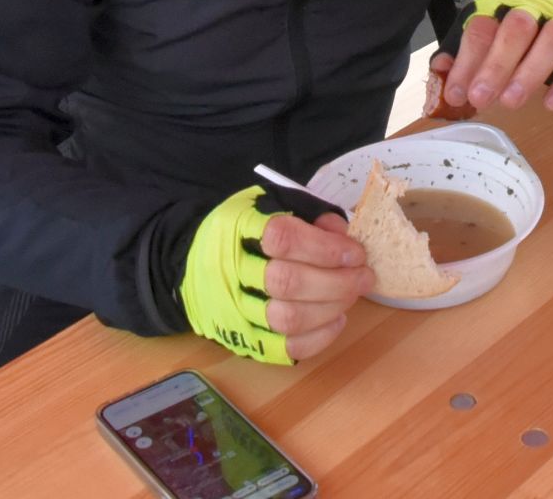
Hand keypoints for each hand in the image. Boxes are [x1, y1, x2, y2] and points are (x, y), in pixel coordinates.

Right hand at [179, 185, 374, 364]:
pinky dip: (319, 337)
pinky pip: (285, 348)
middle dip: (337, 281)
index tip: (354, 252)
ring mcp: (234, 309)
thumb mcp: (266, 205)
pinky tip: (336, 319)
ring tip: (352, 295)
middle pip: (288, 282)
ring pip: (288, 319)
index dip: (326, 247)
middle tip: (364, 276)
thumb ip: (306, 214)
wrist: (189, 265)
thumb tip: (343, 233)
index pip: (284, 238)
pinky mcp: (242, 339)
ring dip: (331, 308)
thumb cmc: (238, 232)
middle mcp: (231, 270)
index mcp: (237, 227)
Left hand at [433, 0, 552, 114]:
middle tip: (481, 98)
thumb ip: (467, 54)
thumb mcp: (493, 36)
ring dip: (530, 71)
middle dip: (496, 65)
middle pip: (516, 29)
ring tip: (511, 101)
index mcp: (504, 5)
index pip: (482, 29)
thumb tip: (440, 71)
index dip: (466, 63)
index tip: (456, 95)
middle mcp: (535, 8)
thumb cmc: (527, 29)